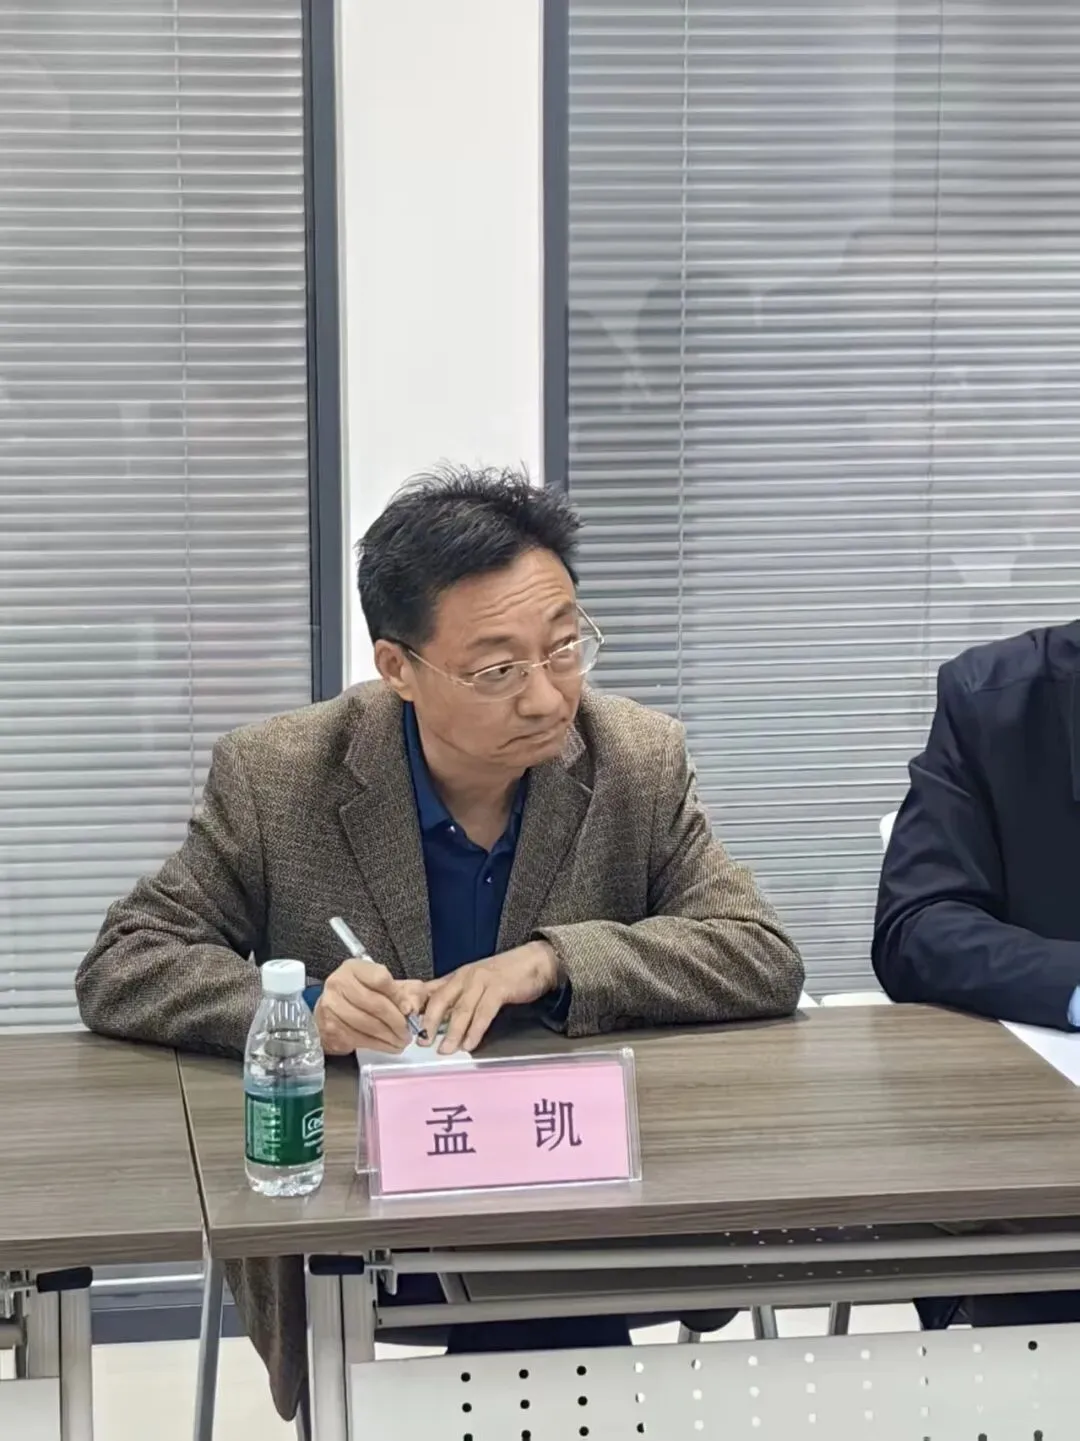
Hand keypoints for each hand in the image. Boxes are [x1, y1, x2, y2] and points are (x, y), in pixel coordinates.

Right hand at [314, 958, 426, 1056]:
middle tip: (408, 1032)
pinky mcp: (330, 1026)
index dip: (398, 996)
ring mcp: (332, 1006)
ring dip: (389, 1037)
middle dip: (397, 1022)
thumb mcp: (384, 985)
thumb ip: (404, 992)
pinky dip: (378, 1045)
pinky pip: (358, 1038)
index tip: (409, 1010)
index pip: (380, 978)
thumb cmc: (363, 994)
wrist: (334, 1008)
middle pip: (376, 1004)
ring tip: (401, 1041)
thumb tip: (411, 1008)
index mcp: (354, 968)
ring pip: (368, 1024)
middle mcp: (339, 983)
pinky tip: (388, 1045)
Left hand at [419, 941, 560, 1054]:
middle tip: (422, 1043)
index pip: (429, 991)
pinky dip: (475, 1030)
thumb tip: (434, 1018)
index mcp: (456, 977)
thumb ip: (456, 997)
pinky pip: (484, 1012)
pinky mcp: (499, 988)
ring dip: (452, 1032)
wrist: (534, 962)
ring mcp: (482, 981)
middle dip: (429, 1023)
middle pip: (440, 1000)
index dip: (415, 1008)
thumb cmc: (503, 976)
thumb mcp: (474, 983)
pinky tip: (469, 1044)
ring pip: (461, 1009)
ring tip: (445, 1050)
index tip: (405, 1025)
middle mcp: (465, 977)